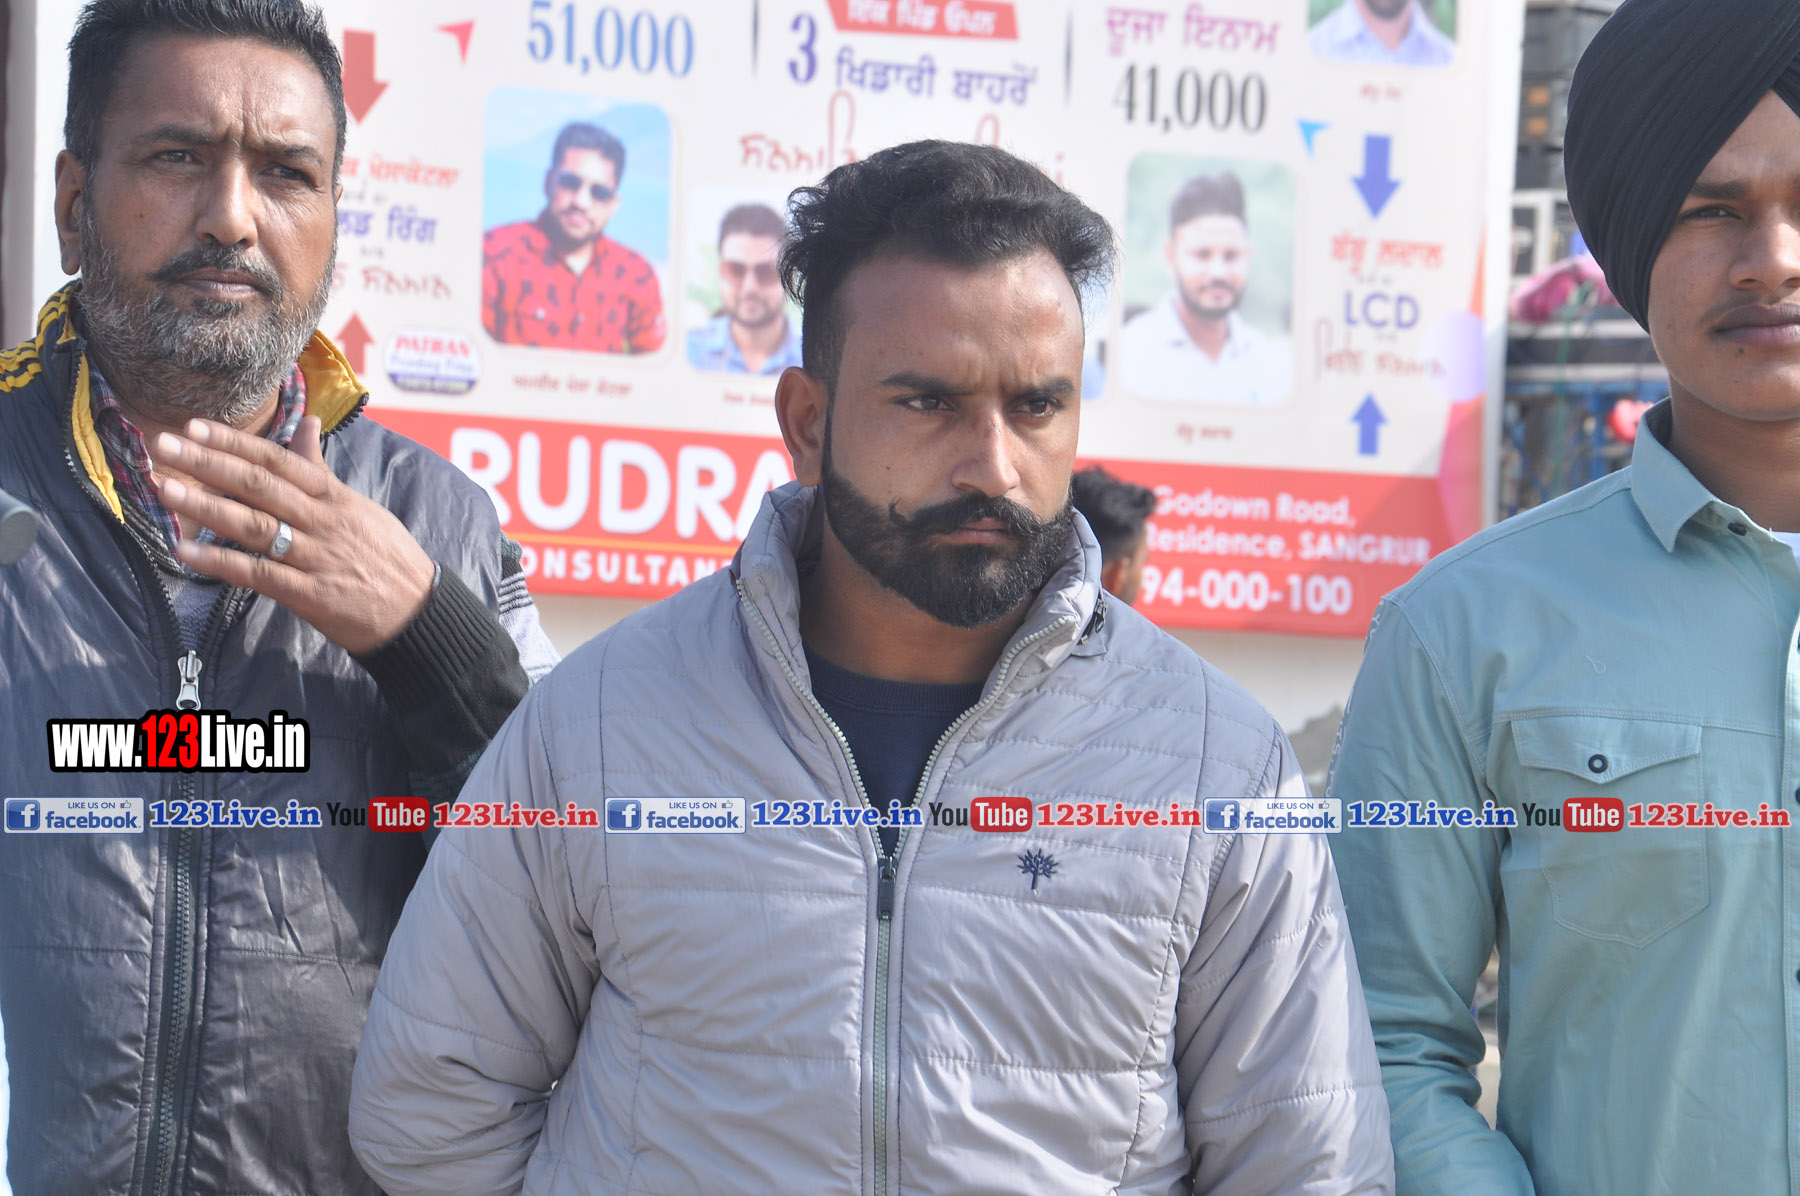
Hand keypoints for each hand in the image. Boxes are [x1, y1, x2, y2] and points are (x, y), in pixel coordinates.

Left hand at [154, 416, 435, 654]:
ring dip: (207, 507)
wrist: (419, 613)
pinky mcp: (311, 594)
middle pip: (261, 487)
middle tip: (164, 445)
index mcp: (335, 498)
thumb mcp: (359, 506)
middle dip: (209, 464)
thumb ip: (321, 469)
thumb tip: (307, 422)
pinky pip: (260, 575)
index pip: (280, 461)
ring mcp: (317, 557)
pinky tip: (186, 551)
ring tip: (166, 490)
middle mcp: (324, 522)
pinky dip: (221, 562)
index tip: (195, 427)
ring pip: (256, 526)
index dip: (236, 443)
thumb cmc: (387, 558)